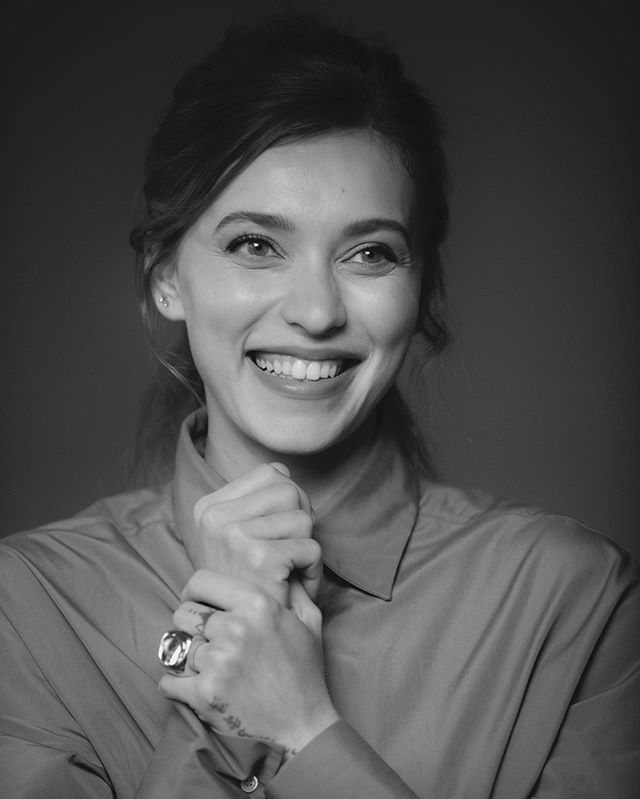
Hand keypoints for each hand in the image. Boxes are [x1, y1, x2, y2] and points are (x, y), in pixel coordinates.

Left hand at [159, 570, 339, 755]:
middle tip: (205, 640)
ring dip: (187, 657)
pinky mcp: (205, 693)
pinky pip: (169, 681)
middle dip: (191, 626)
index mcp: (257, 604)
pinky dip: (175, 685)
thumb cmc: (304, 670)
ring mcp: (218, 661)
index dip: (195, 591)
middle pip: (184, 613)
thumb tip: (286, 573)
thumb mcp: (308, 621)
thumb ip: (294, 591)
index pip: (201, 581)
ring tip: (205, 666)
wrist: (303, 722)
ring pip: (178, 647)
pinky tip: (191, 686)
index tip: (198, 604)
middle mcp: (235, 628)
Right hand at [191, 463, 321, 605]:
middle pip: (289, 489)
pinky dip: (314, 570)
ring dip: (307, 547)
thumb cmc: (251, 585)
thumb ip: (258, 501)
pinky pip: (311, 547)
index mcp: (208, 506)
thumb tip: (284, 472)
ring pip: (303, 517)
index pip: (272, 472)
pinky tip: (295, 586)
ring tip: (289, 572)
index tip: (277, 533)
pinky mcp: (259, 557)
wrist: (244, 637)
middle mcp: (214, 516)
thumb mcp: (241, 536)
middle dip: (301, 520)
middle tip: (289, 554)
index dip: (288, 501)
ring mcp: (233, 535)